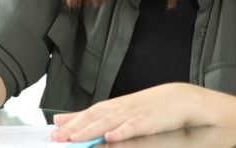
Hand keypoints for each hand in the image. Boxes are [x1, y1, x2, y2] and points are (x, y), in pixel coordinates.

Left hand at [52, 83, 210, 142]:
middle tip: (58, 137)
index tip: (54, 132)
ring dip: (92, 129)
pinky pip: (133, 126)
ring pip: (109, 121)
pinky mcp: (149, 120)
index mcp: (114, 106)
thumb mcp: (119, 110)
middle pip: (94, 117)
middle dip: (75, 127)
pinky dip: (122, 131)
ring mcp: (134, 113)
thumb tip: (64, 120)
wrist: (181, 99)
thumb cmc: (150, 106)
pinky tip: (111, 136)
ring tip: (76, 137)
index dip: (71, 123)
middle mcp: (121, 108)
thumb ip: (93, 117)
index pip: (88, 113)